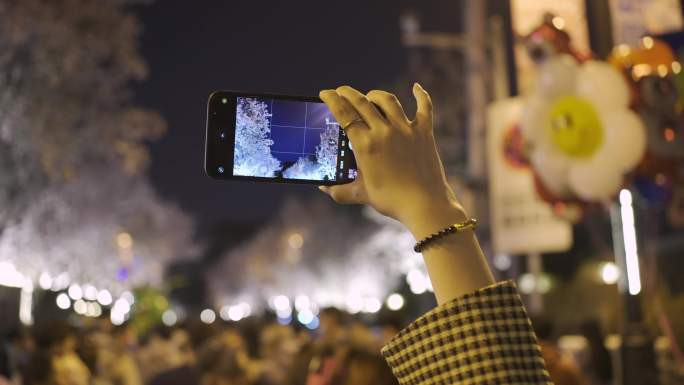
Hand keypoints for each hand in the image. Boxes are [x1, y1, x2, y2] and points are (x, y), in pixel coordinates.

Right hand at [319, 84, 464, 236]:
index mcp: (365, 145)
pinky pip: (424, 107)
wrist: (425, 205)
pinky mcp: (424, 132)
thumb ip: (339, 191)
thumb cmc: (391, 201)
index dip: (332, 100)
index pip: (344, 114)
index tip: (325, 93)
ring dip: (375, 95)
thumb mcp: (361, 195)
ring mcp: (405, 129)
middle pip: (361, 102)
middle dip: (347, 92)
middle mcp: (384, 132)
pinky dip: (420, 96)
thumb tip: (323, 187)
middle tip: (341, 91)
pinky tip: (416, 88)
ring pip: (387, 100)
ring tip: (369, 96)